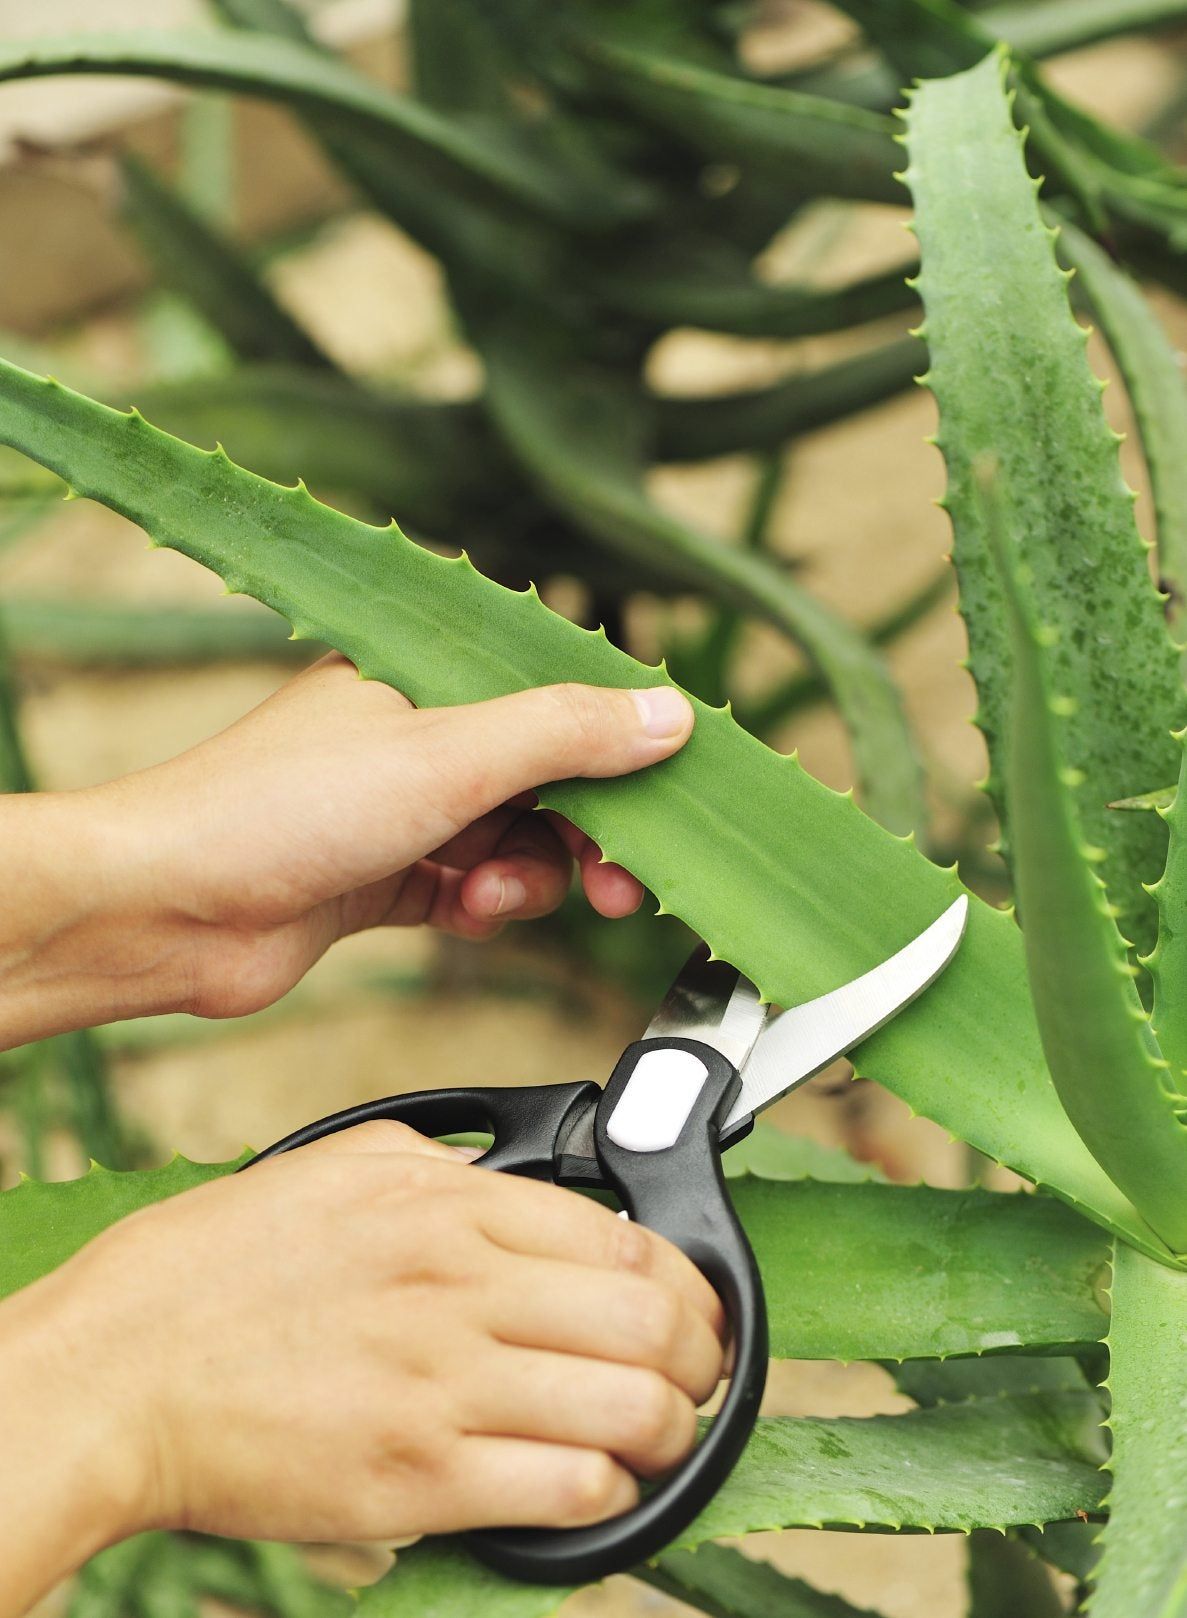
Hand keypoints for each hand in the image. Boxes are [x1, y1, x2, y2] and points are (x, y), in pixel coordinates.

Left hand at [0, 658, 693, 1043]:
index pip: (556, 696)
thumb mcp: (447, 754)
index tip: (670, 793)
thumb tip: (667, 714)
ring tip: (494, 892)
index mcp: (427, 674)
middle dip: (591, 831)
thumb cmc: (280, 807)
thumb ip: (564, 733)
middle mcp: (418, 735)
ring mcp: (402, 809)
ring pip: (516, 839)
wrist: (169, 909)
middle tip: (626, 878)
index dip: (620, 744)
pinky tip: (468, 910)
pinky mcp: (386, 877)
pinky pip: (473, 887)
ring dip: (526, 874)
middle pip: (548, 777)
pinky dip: (483, 903)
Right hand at [1, 1123, 724, 1584]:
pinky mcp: (418, 1475)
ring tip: (659, 1437)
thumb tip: (517, 1184)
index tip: (691, 1306)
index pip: (625, 1236)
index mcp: (446, 1202)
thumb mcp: (339, 1167)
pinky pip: (567, 1486)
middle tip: (694, 1376)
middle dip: (700, 1356)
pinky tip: (593, 1482)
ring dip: (670, 1430)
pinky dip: (606, 1490)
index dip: (685, 1280)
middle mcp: (461, 1283)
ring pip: (631, 1405)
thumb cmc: (215, 1270)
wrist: (119, 1369)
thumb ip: (444, 1169)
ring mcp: (444, 1380)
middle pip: (652, 1317)